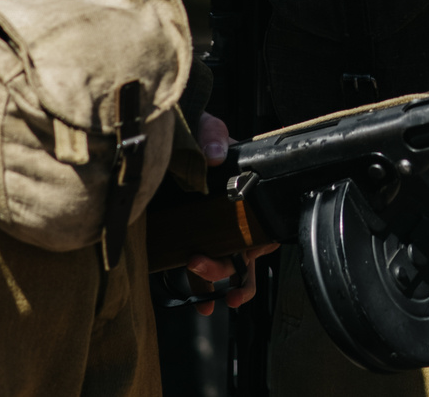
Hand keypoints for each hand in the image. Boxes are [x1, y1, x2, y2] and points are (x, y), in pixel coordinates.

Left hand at [177, 113, 273, 314]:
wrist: (166, 136)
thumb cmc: (194, 130)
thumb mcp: (205, 126)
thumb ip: (212, 133)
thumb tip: (215, 154)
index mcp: (243, 191)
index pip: (262, 223)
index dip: (260, 244)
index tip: (250, 252)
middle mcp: (231, 214)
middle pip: (240, 251)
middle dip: (224, 267)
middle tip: (198, 263)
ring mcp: (209, 228)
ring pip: (224, 265)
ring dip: (217, 284)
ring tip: (207, 300)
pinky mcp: (187, 238)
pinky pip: (200, 270)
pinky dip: (203, 290)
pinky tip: (200, 302)